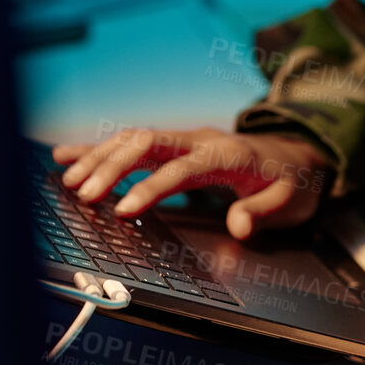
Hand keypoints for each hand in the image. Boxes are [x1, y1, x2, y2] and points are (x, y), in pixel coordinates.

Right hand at [51, 127, 333, 238]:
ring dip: (101, 156)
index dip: (151, 187)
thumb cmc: (291, 181)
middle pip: (151, 142)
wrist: (296, 154)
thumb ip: (264, 211)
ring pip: (136, 138)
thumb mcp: (290, 199)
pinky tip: (68, 155)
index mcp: (230, 154)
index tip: (123, 210)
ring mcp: (186, 138)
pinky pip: (132, 141)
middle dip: (114, 165)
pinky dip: (100, 148)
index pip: (184, 168)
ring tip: (69, 180)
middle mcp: (202, 139)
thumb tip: (239, 226)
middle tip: (83, 194)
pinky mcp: (174, 144)